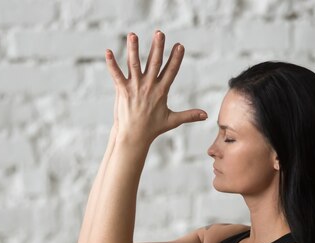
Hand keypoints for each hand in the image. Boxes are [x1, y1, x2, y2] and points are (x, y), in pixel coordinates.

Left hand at [106, 31, 207, 145]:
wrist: (134, 136)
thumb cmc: (153, 128)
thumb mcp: (172, 120)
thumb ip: (189, 115)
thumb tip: (205, 116)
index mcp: (161, 91)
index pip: (170, 71)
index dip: (176, 58)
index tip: (180, 46)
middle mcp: (148, 86)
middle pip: (154, 63)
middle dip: (157, 47)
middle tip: (160, 33)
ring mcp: (135, 87)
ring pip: (134, 64)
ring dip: (133, 49)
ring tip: (133, 35)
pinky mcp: (122, 90)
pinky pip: (116, 74)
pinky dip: (111, 63)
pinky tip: (108, 52)